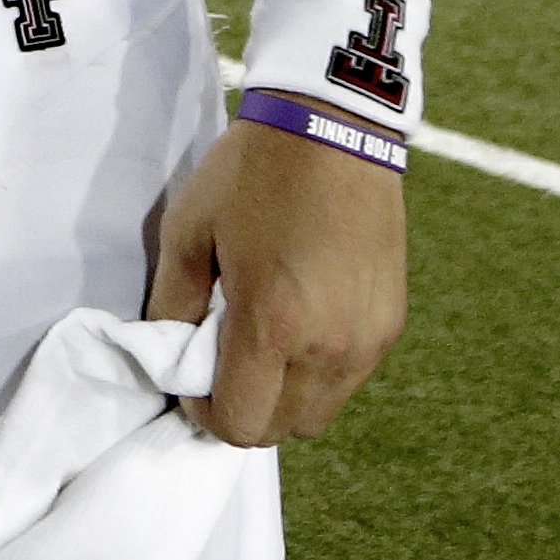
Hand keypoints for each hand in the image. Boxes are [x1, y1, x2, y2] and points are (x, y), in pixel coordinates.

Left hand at [144, 113, 405, 446]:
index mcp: (274, 326)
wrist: (333, 128)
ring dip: (284, 398)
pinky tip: (299, 322)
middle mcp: (330, 348)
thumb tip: (168, 356)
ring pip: (320, 414)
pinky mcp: (391, 325)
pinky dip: (319, 373)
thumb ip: (172, 305)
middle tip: (221, 362)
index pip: (240, 425)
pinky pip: (349, 380)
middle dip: (243, 410)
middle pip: (282, 431)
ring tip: (262, 343)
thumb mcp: (188, 231)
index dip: (204, 414)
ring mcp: (368, 341)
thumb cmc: (251, 175)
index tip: (191, 379)